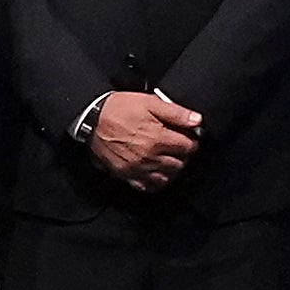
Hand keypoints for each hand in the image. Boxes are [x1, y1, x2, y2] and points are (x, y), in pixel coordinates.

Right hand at [84, 89, 204, 191]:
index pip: (189, 147)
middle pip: (180, 164)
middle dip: (183, 155)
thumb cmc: (120, 108)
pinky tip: (156, 171)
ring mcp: (138, 168)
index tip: (188, 136)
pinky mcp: (127, 175)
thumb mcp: (150, 103)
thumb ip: (176, 113)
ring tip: (168, 158)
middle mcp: (150, 157)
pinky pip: (148, 186)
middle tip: (178, 146)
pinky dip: (156, 181)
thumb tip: (197, 120)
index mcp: (158, 138)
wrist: (92, 118)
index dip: (191, 140)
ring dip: (172, 168)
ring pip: (167, 177)